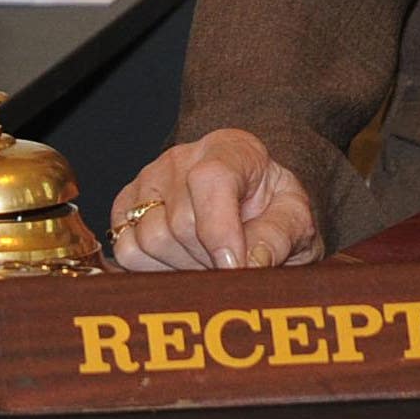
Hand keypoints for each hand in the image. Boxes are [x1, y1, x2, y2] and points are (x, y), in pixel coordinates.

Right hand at [107, 129, 320, 271]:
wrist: (253, 206)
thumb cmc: (274, 211)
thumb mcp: (295, 221)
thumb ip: (279, 237)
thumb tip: (253, 262)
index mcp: (231, 149)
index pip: (210, 180)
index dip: (219, 230)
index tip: (234, 266)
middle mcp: (182, 158)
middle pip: (179, 224)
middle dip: (208, 258)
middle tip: (232, 263)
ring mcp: (147, 181)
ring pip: (147, 242)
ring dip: (181, 266)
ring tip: (209, 258)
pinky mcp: (124, 208)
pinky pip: (125, 253)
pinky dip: (154, 269)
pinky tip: (183, 260)